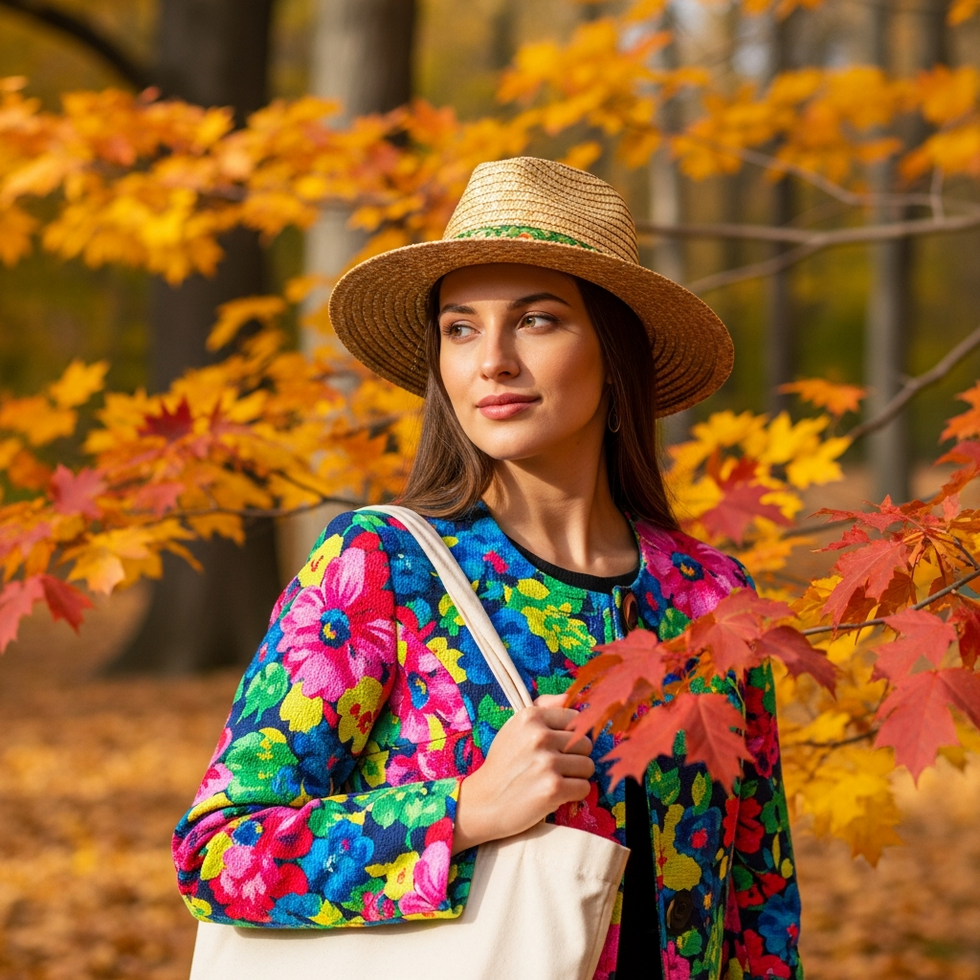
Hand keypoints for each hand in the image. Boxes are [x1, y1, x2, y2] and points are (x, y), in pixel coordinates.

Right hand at [452, 694, 594, 853]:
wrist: (484, 802)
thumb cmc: (503, 764)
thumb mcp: (514, 728)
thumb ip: (542, 708)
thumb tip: (567, 696)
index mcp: (530, 717)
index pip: (575, 719)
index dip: (570, 735)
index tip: (556, 748)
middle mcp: (539, 736)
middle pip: (585, 743)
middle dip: (575, 757)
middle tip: (554, 767)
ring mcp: (547, 763)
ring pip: (587, 766)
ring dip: (575, 776)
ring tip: (553, 780)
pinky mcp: (553, 788)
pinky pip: (584, 787)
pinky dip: (573, 794)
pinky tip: (555, 794)